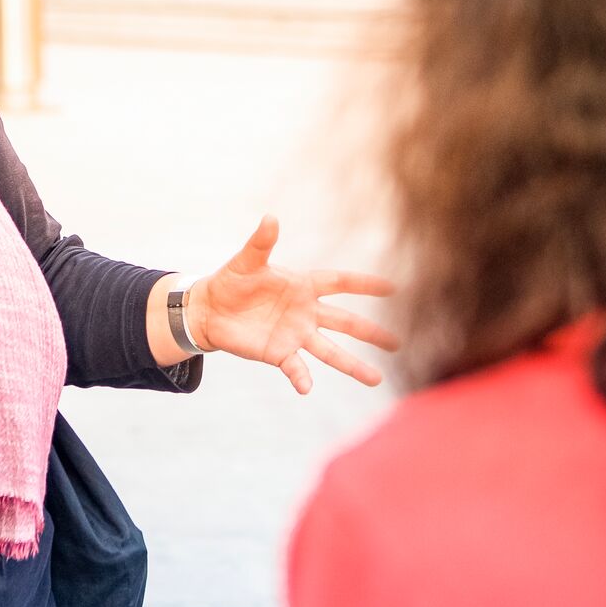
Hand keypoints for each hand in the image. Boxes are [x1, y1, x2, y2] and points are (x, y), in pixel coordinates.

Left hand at [188, 215, 398, 393]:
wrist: (209, 310)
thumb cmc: (231, 281)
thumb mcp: (246, 260)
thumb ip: (261, 243)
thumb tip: (270, 218)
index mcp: (302, 285)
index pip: (339, 282)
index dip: (364, 284)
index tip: (391, 287)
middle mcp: (306, 312)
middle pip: (344, 322)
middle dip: (370, 332)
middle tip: (396, 342)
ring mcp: (295, 335)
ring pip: (330, 351)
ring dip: (352, 365)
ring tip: (376, 379)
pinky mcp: (278, 353)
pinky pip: (295, 367)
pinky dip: (301, 377)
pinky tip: (307, 388)